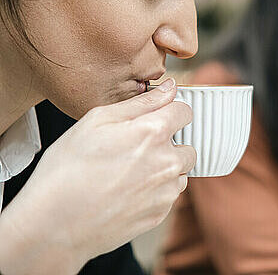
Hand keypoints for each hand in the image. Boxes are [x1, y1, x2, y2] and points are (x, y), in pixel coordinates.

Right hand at [0, 78, 195, 274]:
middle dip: (168, 144)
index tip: (158, 117)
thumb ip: (141, 102)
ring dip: (164, 169)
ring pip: (180, 172)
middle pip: (187, 145)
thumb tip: (169, 88)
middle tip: (135, 150)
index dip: (170, 111)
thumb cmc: (67, 171)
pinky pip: (169, 196)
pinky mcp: (160, 214)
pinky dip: (155, 191)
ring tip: (129, 173)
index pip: (185, 111)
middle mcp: (167, 162)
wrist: (53, 225)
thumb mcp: (96, 121)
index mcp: (153, 133)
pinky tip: (127, 191)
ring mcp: (166, 191)